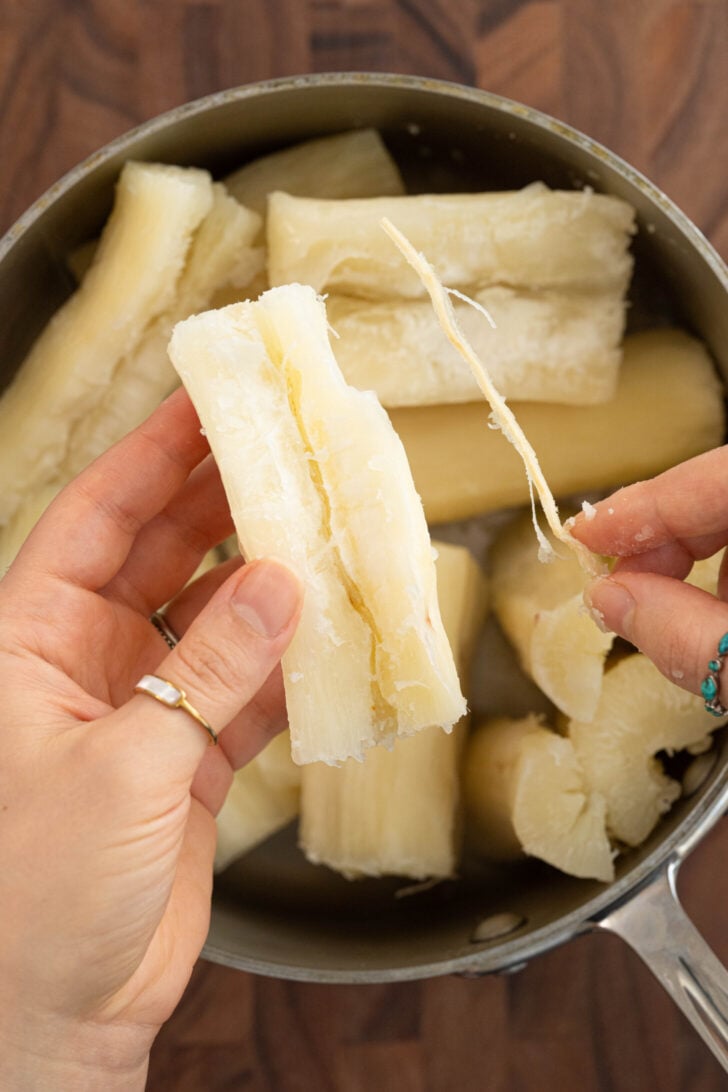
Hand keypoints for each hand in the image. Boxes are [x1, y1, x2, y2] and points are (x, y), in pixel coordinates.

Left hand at [0, 389, 301, 1088]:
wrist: (54, 1012)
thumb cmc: (38, 894)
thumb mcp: (125, 766)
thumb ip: (210, 670)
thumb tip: (280, 582)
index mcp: (30, 640)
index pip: (96, 516)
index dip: (153, 453)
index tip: (208, 400)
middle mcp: (85, 660)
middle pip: (162, 551)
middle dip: (223, 501)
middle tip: (287, 450)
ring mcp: (143, 705)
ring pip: (214, 616)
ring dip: (268, 583)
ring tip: (328, 534)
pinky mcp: (188, 755)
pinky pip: (246, 688)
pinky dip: (288, 665)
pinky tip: (329, 637)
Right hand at [571, 445, 727, 702]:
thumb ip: (681, 633)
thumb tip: (609, 599)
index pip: (713, 478)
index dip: (644, 504)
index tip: (584, 536)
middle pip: (721, 494)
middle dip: (666, 539)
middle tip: (618, 586)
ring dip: (700, 570)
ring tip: (682, 626)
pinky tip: (722, 628)